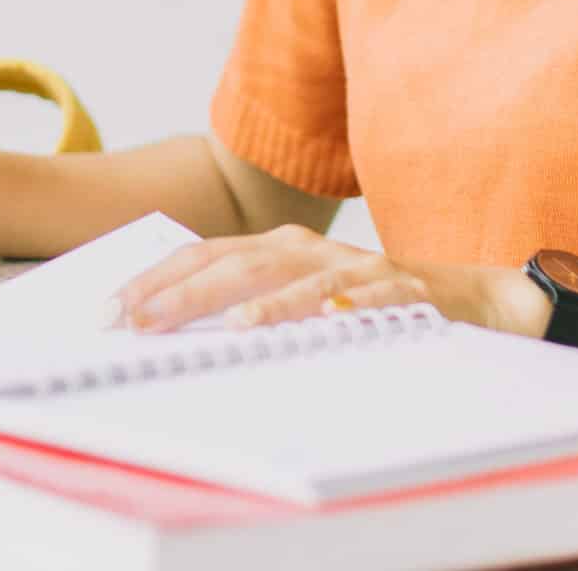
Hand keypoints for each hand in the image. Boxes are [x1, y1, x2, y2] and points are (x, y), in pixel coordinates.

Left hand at [111, 224, 536, 335]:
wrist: (467, 298)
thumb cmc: (365, 304)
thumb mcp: (299, 296)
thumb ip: (244, 301)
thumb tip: (167, 328)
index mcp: (278, 248)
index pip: (204, 256)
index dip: (155, 281)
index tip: (110, 313)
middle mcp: (309, 250)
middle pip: (236, 265)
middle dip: (182, 295)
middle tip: (139, 325)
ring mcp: (356, 268)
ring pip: (301, 279)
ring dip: (263, 302)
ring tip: (227, 327)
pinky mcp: (403, 291)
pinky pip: (371, 299)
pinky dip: (345, 308)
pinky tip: (323, 321)